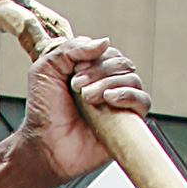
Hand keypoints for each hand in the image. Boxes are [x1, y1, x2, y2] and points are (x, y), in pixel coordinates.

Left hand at [18, 36, 150, 186]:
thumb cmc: (43, 112)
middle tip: (77, 87)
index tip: (73, 74)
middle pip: (121, 64)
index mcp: (91, 71)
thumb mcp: (46, 70)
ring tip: (87, 98)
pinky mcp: (128, 122)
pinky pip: (143, 101)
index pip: (108, 53)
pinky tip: (110, 99)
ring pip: (132, 80)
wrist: (44, 145)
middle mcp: (107, 85)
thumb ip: (71, 49)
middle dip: (99, 72)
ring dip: (109, 84)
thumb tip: (104, 42)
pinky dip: (129, 95)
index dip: (94, 59)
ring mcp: (119, 103)